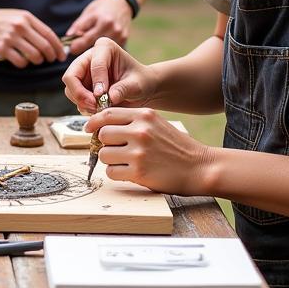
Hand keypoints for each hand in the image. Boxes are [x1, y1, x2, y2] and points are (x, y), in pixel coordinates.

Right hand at [0, 7, 66, 67]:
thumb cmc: (3, 20)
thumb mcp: (20, 17)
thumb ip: (34, 27)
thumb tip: (52, 42)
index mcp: (27, 18)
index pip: (49, 34)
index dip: (58, 46)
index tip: (61, 55)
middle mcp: (20, 26)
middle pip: (44, 46)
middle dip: (51, 56)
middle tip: (51, 60)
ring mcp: (10, 37)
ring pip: (34, 55)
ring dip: (38, 61)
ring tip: (36, 60)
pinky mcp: (1, 48)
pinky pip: (20, 61)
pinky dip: (24, 63)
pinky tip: (22, 60)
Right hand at [63, 37, 156, 111]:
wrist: (143, 89)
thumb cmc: (142, 81)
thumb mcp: (137, 85)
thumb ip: (123, 89)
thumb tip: (110, 97)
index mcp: (104, 47)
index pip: (94, 64)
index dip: (97, 81)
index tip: (102, 96)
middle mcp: (89, 57)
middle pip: (72, 76)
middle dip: (80, 93)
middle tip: (94, 106)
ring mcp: (83, 72)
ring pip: (70, 89)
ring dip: (81, 102)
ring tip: (98, 109)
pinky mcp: (82, 85)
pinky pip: (74, 97)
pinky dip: (83, 106)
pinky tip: (98, 109)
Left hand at [65, 0, 132, 53]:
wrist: (123, 3)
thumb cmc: (102, 7)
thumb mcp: (89, 11)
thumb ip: (79, 24)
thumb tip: (68, 37)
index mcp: (99, 17)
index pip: (85, 35)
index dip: (76, 44)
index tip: (70, 50)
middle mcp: (110, 25)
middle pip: (93, 43)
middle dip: (84, 47)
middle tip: (77, 48)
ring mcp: (118, 33)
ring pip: (102, 48)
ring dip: (95, 48)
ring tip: (90, 43)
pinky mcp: (124, 39)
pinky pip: (110, 48)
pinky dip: (104, 48)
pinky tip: (102, 44)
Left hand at [85, 105, 211, 194]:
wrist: (199, 167)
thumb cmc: (176, 146)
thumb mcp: (156, 123)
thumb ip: (132, 121)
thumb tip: (100, 126)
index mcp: (144, 115)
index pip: (107, 113)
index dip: (94, 122)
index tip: (89, 129)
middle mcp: (140, 131)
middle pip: (102, 134)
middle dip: (104, 144)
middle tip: (114, 150)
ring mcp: (139, 152)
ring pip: (104, 154)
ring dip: (110, 160)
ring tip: (125, 162)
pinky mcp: (139, 172)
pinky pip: (112, 172)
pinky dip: (117, 174)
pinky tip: (130, 172)